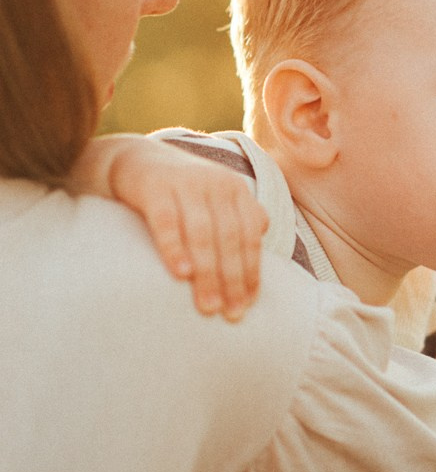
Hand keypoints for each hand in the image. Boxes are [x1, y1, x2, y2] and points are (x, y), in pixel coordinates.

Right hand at [108, 139, 267, 320]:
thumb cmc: (182, 190)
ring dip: (207, 273)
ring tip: (207, 305)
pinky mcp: (155, 187)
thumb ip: (240, 215)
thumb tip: (264, 232)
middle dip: (231, 279)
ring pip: (202, 234)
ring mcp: (185, 183)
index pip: (249, 236)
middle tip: (230, 314)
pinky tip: (180, 273)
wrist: (136, 158)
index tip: (248, 304)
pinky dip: (175, 248)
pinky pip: (166, 222)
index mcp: (235, 190)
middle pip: (229, 238)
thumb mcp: (215, 198)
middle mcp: (215, 184)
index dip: (250, 272)